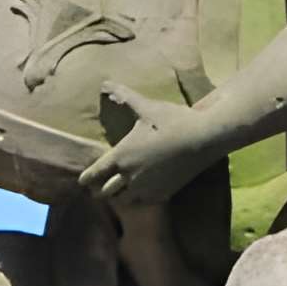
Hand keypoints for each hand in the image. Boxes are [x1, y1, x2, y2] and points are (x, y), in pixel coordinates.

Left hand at [80, 85, 219, 205]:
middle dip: (100, 189)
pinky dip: (138, 199)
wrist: (203, 139)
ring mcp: (146, 187)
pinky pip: (143, 202)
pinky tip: (140, 193)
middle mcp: (130, 175)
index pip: (94, 174)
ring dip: (119, 196)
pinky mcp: (163, 193)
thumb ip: (123, 97)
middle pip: (105, 192)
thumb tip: (105, 83)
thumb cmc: (173, 121)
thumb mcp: (146, 107)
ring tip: (119, 191)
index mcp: (121, 156)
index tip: (83, 181)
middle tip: (99, 187)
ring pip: (123, 200)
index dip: (86, 178)